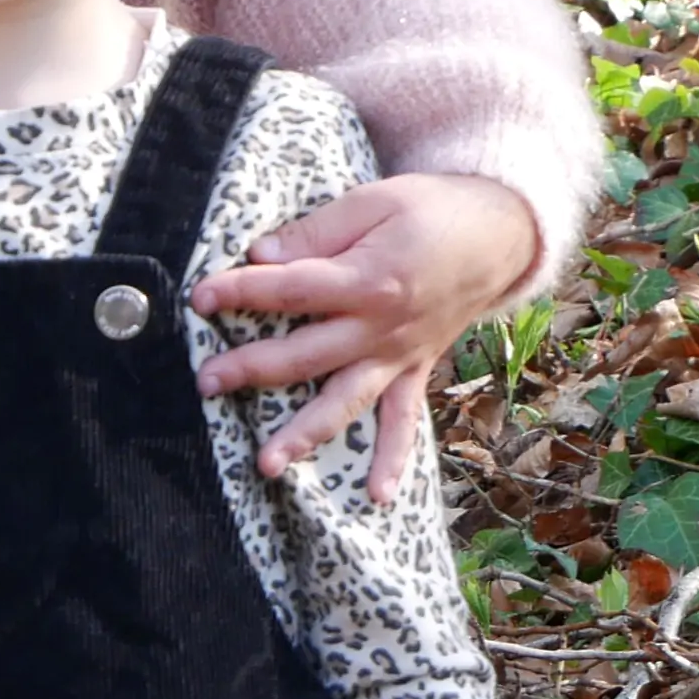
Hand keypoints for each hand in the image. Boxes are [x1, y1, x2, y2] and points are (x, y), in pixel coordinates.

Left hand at [188, 173, 539, 502]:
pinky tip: (378, 496)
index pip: (290, 290)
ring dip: (305, 434)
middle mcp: (381, 328)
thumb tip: (261, 254)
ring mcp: (398, 355)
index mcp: (368, 280)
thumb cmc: (430, 210)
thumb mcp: (373, 202)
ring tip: (266, 464)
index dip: (241, 291)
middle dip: (251, 369)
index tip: (200, 297)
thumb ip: (316, 232)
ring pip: (345, 400)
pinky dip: (395, 460)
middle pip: (306, 354)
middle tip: (206, 381)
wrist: (498, 234)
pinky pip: (405, 421)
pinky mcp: (414, 369)